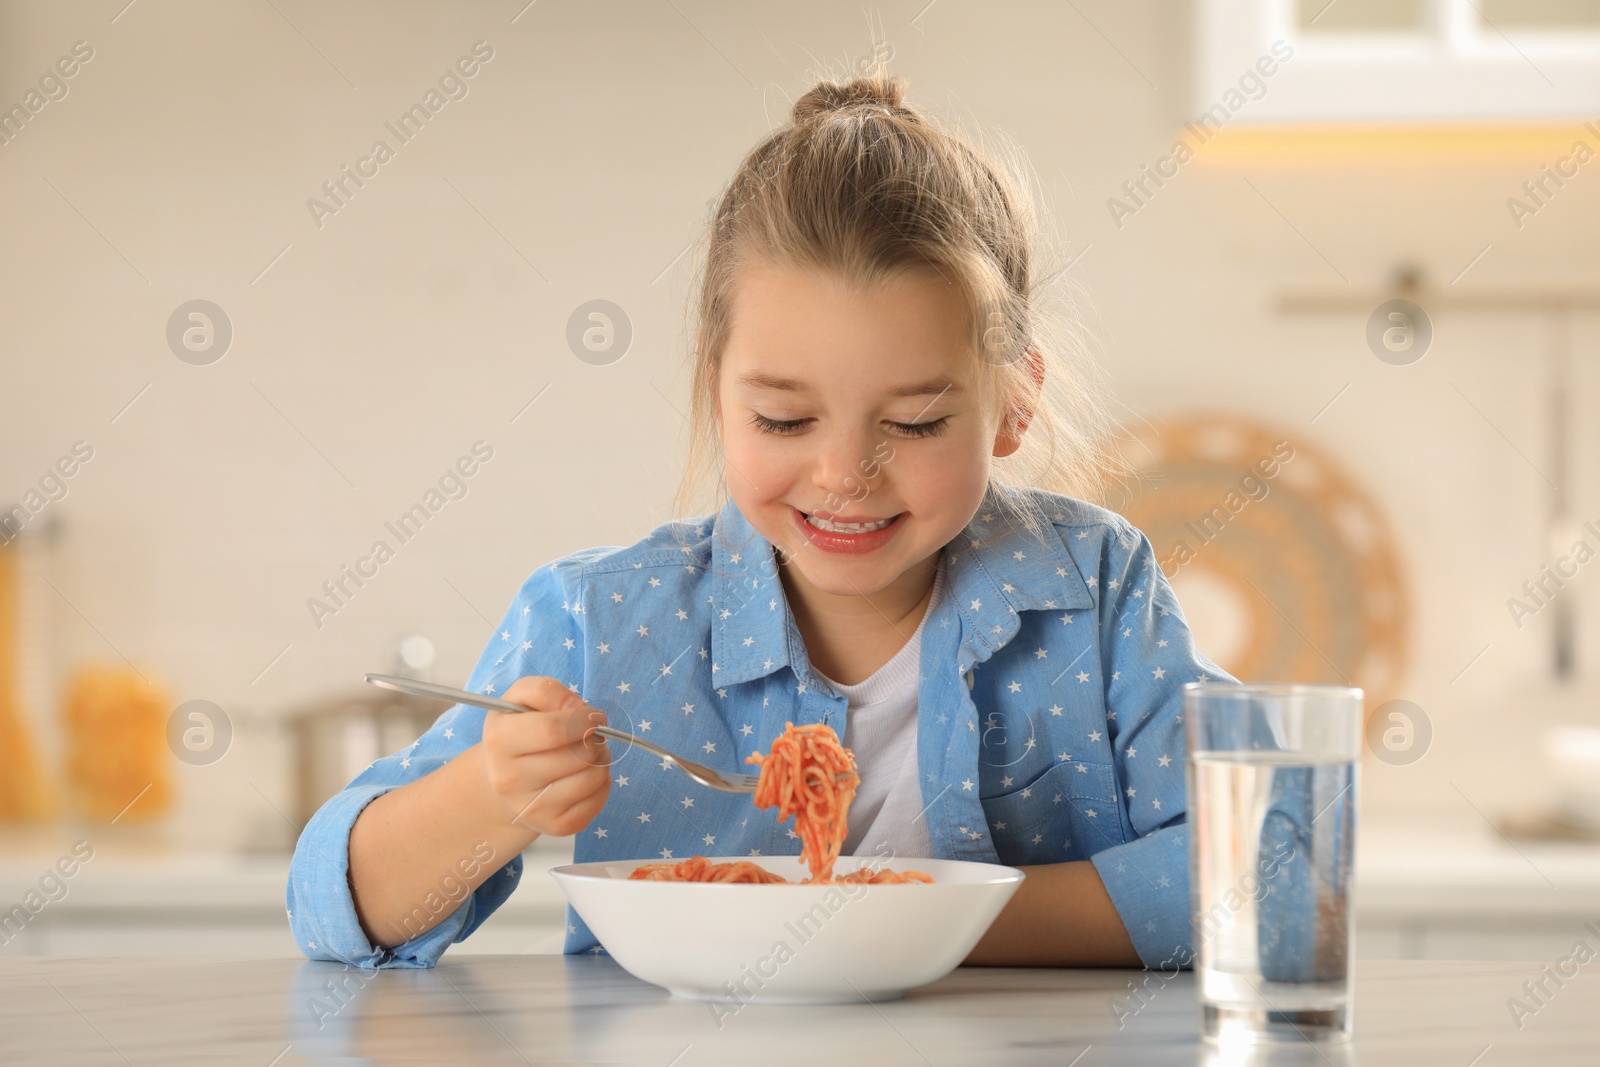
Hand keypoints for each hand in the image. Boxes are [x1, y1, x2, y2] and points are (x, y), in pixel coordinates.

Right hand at [480, 676, 610, 836]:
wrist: (502, 778)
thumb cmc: (517, 731)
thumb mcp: (519, 699)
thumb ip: (546, 691)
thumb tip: (577, 708)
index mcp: (500, 742)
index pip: (552, 730)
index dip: (583, 719)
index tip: (592, 715)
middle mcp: (510, 780)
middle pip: (577, 755)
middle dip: (595, 738)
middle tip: (590, 735)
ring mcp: (532, 808)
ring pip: (592, 778)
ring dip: (601, 759)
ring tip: (587, 753)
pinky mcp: (555, 826)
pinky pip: (598, 801)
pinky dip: (602, 783)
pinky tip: (585, 775)